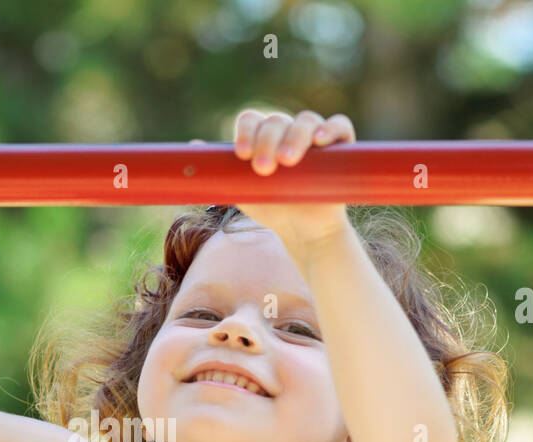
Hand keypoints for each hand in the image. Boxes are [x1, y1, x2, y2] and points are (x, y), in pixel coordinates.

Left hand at [228, 109, 354, 259]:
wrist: (301, 230)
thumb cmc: (271, 206)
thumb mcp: (241, 189)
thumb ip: (221, 170)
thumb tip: (191, 149)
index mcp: (263, 135)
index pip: (252, 120)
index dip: (245, 132)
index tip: (241, 155)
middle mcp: (289, 130)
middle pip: (276, 121)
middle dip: (267, 142)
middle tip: (263, 169)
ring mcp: (315, 137)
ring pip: (306, 120)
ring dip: (295, 137)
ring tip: (288, 161)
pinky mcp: (341, 147)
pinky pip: (341, 126)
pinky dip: (332, 128)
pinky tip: (321, 140)